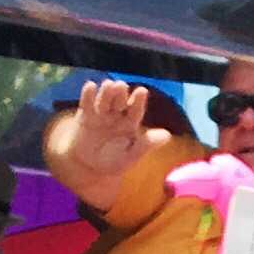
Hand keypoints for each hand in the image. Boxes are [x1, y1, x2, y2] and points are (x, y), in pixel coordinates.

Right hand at [57, 77, 157, 193]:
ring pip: (105, 99)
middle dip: (120, 93)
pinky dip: (88, 94)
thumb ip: (147, 144)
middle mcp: (117, 114)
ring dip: (106, 92)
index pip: (136, 109)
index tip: (142, 91)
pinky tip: (91, 86)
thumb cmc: (114, 162)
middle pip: (120, 100)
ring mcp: (101, 113)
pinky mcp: (86, 114)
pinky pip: (87, 103)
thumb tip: (167, 136)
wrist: (89, 168)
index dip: (138, 100)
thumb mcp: (132, 156)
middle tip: (121, 86)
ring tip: (109, 85)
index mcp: (131, 122)